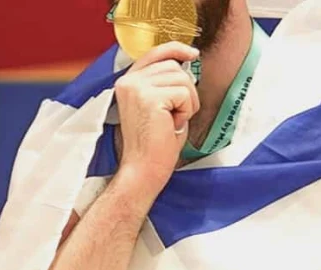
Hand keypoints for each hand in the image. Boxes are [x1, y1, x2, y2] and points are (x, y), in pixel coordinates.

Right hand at [114, 42, 200, 191]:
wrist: (143, 170)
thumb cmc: (154, 145)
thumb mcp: (159, 106)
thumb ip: (164, 84)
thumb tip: (184, 64)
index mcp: (127, 82)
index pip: (154, 53)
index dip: (176, 49)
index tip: (193, 54)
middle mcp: (128, 81)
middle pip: (174, 66)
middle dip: (184, 91)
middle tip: (173, 117)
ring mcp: (137, 87)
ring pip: (182, 78)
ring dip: (186, 102)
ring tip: (171, 122)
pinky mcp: (149, 97)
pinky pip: (184, 94)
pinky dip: (186, 111)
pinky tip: (172, 125)